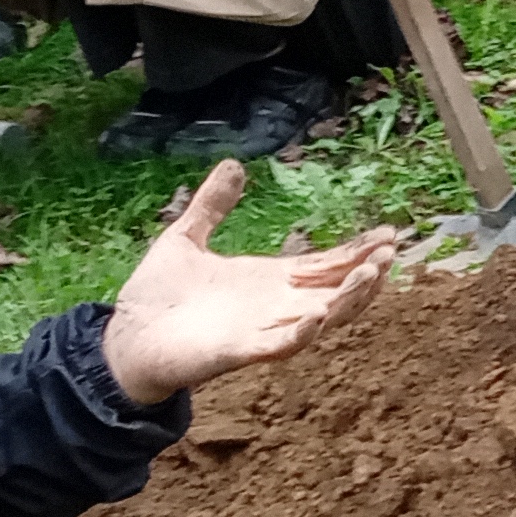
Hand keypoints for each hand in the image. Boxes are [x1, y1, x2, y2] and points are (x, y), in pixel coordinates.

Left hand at [101, 163, 400, 402]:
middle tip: (391, 250)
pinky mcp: (238, 352)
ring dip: (348, 298)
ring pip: (321, 317)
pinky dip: (302, 333)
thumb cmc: (156, 297)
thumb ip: (212, 205)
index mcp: (268, 280)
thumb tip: (233, 164)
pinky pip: (279, 346)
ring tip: (372, 273)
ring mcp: (260, 330)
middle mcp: (274, 306)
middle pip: (335, 290)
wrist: (124, 340)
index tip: (389, 234)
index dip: (357, 250)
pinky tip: (319, 315)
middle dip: (366, 273)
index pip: (325, 264)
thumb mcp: (185, 237)